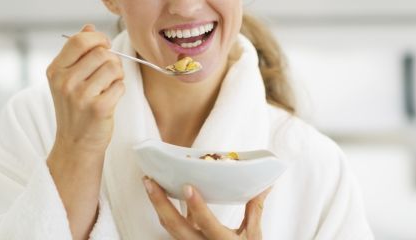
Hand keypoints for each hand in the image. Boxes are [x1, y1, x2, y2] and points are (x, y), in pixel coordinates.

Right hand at [46, 24, 124, 155]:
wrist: (76, 144)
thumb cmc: (75, 109)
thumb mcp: (68, 79)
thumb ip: (78, 52)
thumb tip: (89, 27)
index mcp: (55, 70)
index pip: (79, 40)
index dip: (98, 38)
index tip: (104, 46)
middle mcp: (65, 82)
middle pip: (101, 52)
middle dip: (111, 60)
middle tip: (107, 74)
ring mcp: (80, 95)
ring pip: (113, 67)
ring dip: (117, 75)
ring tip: (108, 86)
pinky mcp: (98, 108)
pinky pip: (120, 85)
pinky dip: (120, 90)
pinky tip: (110, 99)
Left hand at [143, 177, 270, 239]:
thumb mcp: (253, 235)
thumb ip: (255, 209)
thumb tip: (266, 184)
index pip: (207, 224)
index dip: (197, 207)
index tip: (188, 187)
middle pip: (176, 227)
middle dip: (160, 203)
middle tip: (149, 181)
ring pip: (170, 228)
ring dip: (159, 206)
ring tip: (150, 184)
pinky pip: (174, 229)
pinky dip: (167, 212)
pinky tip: (161, 195)